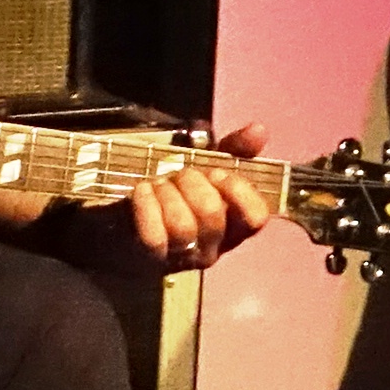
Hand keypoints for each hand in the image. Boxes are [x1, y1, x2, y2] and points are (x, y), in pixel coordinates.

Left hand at [130, 121, 281, 269]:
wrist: (129, 218)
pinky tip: (143, 190)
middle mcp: (215, 247)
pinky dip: (147, 207)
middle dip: (193, 183)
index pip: (255, 217)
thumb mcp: (209, 167)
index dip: (238, 191)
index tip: (218, 172)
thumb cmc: (180, 192)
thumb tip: (259, 130)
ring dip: (168, 194)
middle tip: (181, 172)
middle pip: (212, 215)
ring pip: (183, 227)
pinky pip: (154, 237)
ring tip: (160, 181)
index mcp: (235, 227)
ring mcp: (184, 257)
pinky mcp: (153, 259)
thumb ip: (236, 149)